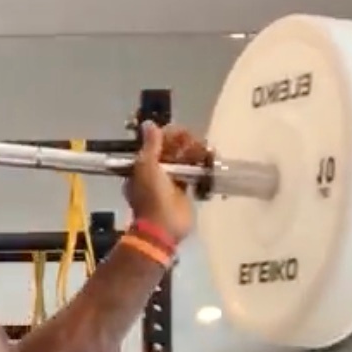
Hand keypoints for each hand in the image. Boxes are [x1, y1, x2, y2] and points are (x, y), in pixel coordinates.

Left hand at [124, 122, 210, 243]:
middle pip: (171, 149)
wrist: (163, 228)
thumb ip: (150, 145)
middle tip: (195, 143)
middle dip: (184, 142)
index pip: (156, 143)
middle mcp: (156, 171)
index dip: (169, 135)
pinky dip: (201, 164)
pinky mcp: (185, 190)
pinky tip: (208, 158)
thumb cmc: (151, 197)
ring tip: (204, 151)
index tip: (182, 133)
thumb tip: (149, 123)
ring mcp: (171, 181)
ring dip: (194, 151)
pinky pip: (193, 171)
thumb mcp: (146, 167)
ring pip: (184, 159)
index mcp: (142, 166)